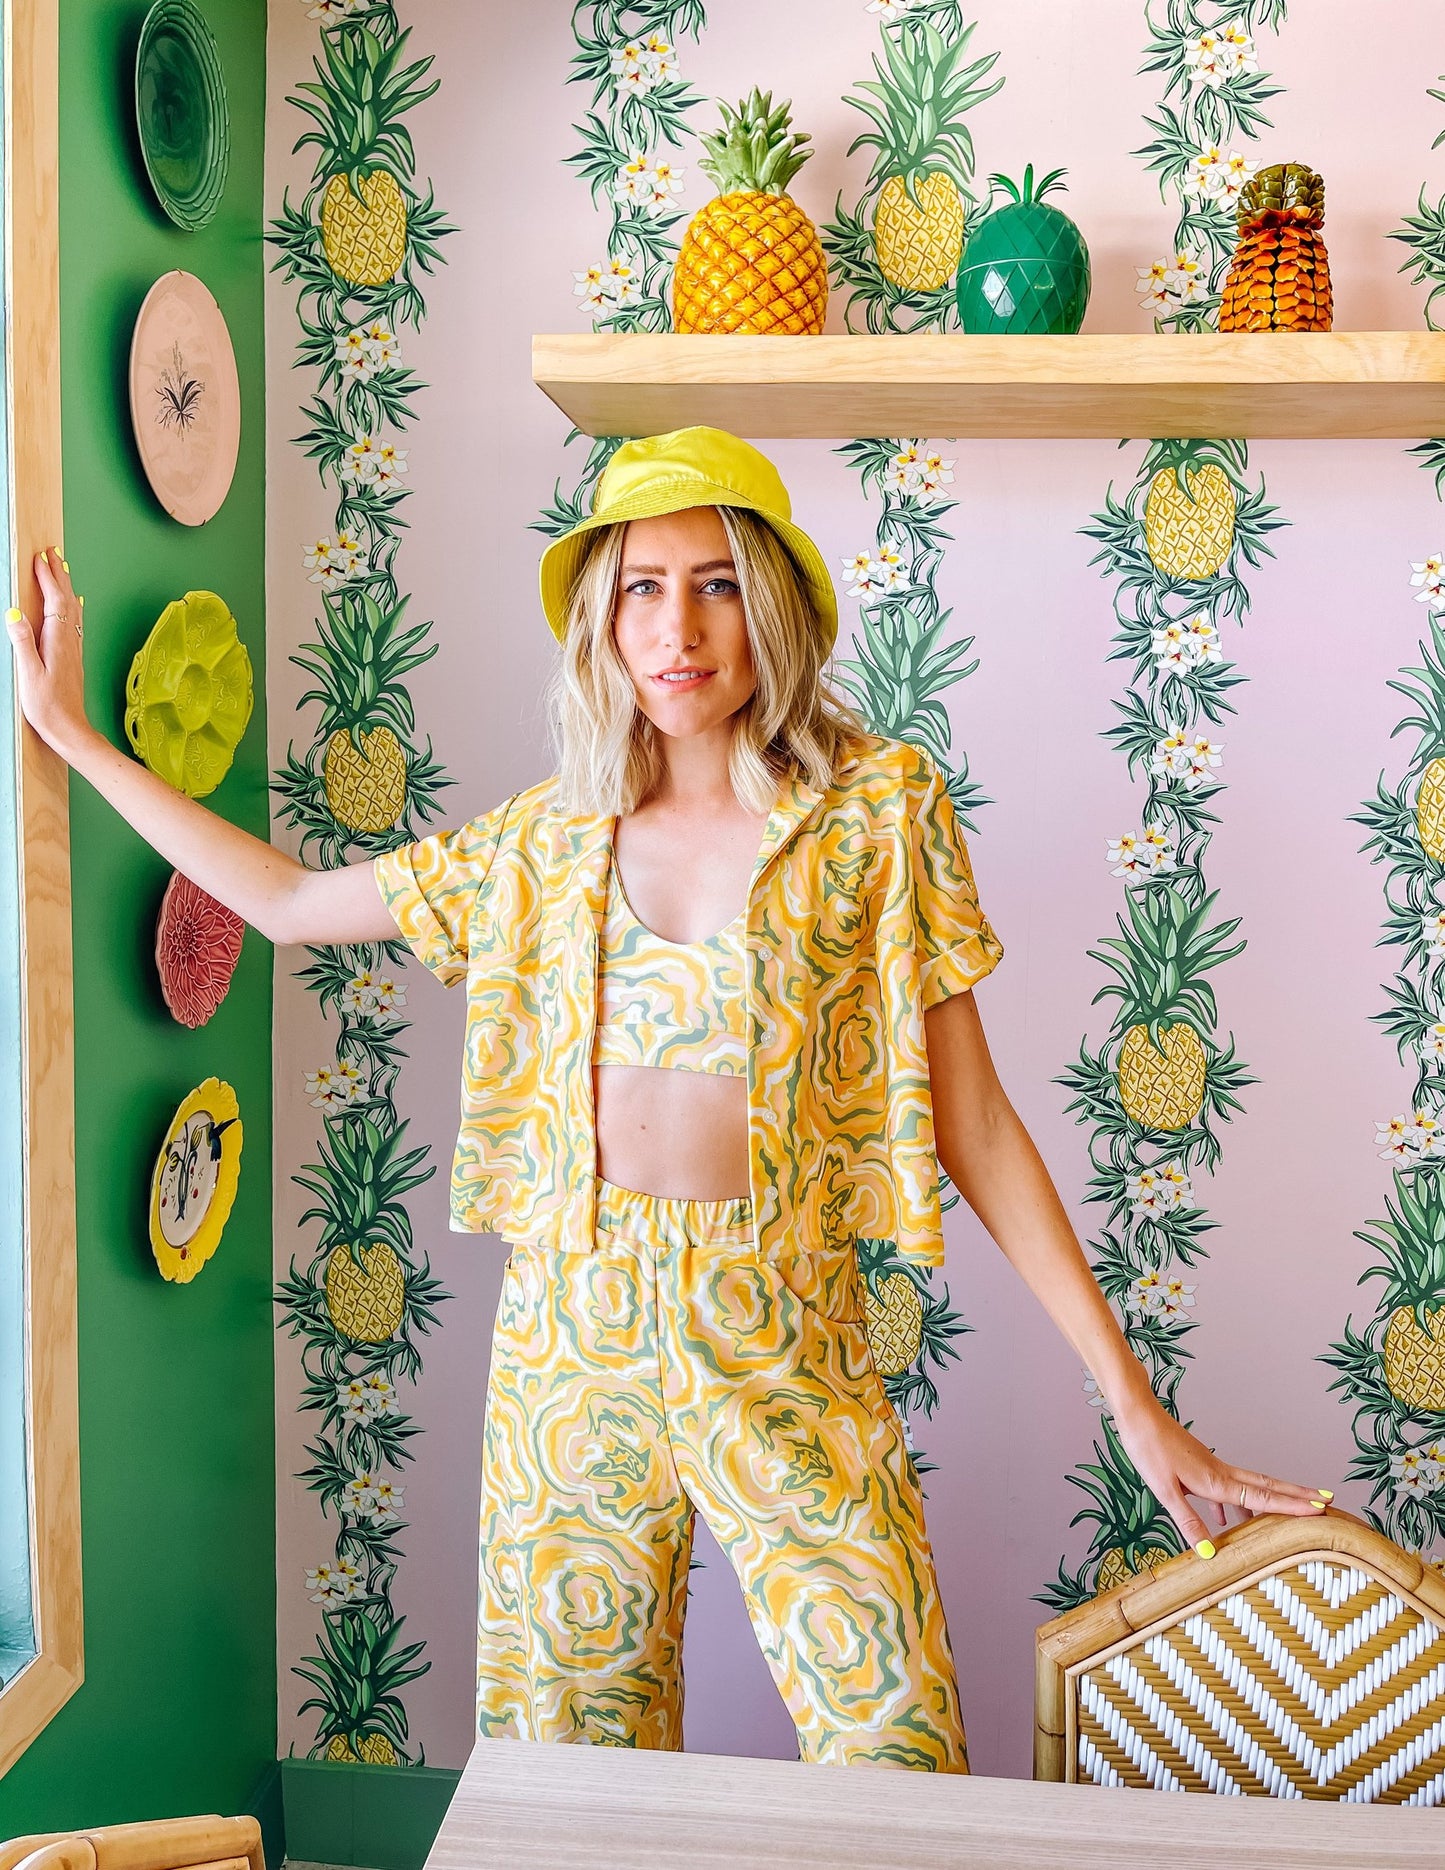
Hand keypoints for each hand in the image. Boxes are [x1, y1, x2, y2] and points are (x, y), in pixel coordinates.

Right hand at [5, 545, 90, 757]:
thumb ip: (22, 642)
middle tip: (54, 552)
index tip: (40, 558)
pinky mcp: (73, 657)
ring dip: (66, 586)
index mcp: (58, 641)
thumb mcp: (28, 674)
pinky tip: (75, 605)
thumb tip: (14, 613)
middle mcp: (70, 641)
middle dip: (59, 574)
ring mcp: (73, 649)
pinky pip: (75, 622)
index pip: (54, 601)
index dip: (48, 578)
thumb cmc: (48, 707)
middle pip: (67, 600)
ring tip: (63, 568)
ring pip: (73, 609)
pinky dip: (72, 606)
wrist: (70, 730)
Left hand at [1111, 1388, 1331, 1555]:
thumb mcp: (1164, 1490)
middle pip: (1267, 1486)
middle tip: (1328, 1501)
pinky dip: (1236, 1502)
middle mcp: (1220, 1472)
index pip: (1262, 1497)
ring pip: (1250, 1485)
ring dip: (1271, 1499)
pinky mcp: (1199, 1465)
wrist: (1137, 1414)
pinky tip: (1227, 1519)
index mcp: (1215, 1481)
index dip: (1292, 1505)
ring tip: (1290, 1516)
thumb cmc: (1148, 1449)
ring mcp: (1211, 1467)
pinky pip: (1227, 1487)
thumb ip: (1188, 1520)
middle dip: (1297, 1496)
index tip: (1323, 1508)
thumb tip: (1210, 1552)